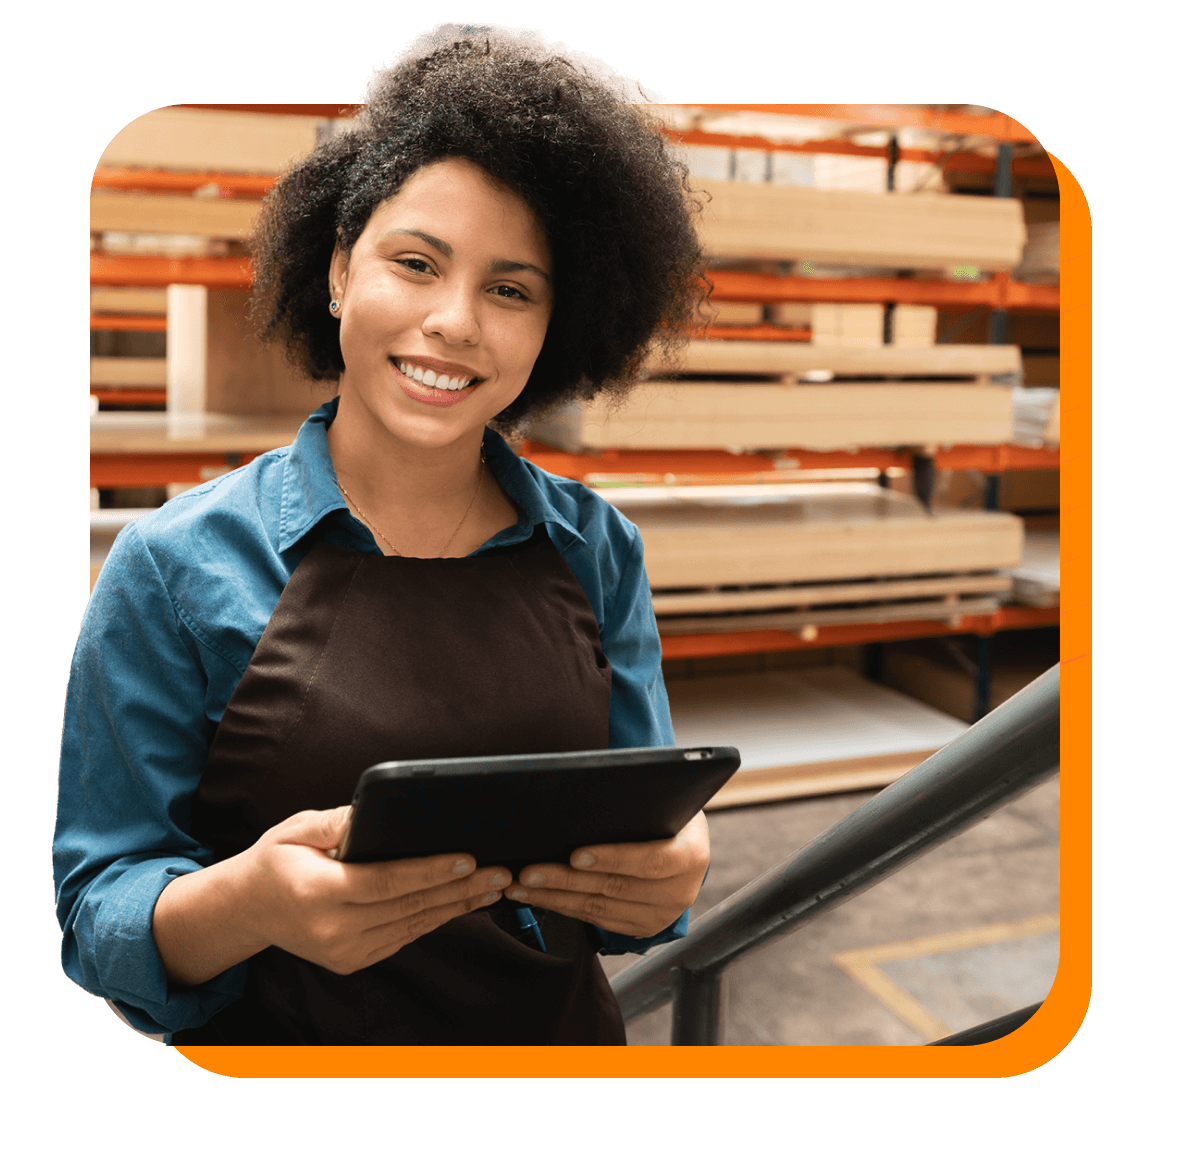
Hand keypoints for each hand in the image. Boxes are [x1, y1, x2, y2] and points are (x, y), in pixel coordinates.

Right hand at [154, 805, 511, 984]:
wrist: (247, 909)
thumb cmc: (276, 860)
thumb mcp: (296, 829)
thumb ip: (337, 821)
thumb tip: (375, 811)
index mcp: (318, 892)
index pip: (387, 881)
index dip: (431, 870)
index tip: (468, 857)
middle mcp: (332, 929)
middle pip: (409, 906)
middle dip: (460, 888)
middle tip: (500, 871)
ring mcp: (344, 951)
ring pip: (413, 925)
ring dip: (457, 906)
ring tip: (493, 886)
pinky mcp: (353, 961)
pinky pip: (403, 937)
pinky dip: (434, 919)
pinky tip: (462, 902)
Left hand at [502, 811, 709, 938]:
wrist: (686, 846)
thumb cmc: (667, 815)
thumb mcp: (664, 804)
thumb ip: (637, 806)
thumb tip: (587, 796)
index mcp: (691, 856)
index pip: (650, 860)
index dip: (612, 858)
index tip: (575, 855)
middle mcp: (679, 892)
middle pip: (616, 887)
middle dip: (566, 880)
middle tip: (530, 872)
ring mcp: (660, 915)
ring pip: (600, 908)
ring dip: (556, 897)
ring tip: (522, 886)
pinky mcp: (642, 928)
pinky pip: (598, 920)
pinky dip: (566, 907)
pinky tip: (541, 897)